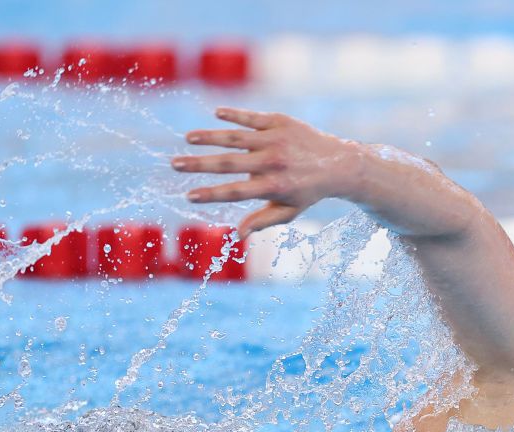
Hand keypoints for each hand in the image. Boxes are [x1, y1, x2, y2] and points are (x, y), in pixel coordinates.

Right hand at [172, 107, 358, 237]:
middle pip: (229, 163)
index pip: (236, 191)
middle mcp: (274, 162)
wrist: (338, 163)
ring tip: (188, 139)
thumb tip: (237, 234)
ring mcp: (276, 139)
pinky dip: (234, 115)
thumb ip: (262, 220)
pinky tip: (216, 115)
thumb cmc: (308, 191)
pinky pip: (251, 118)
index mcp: (274, 186)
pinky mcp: (280, 121)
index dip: (211, 194)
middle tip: (174, 164)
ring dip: (209, 137)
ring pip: (236, 137)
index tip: (189, 195)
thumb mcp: (289, 210)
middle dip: (199, 164)